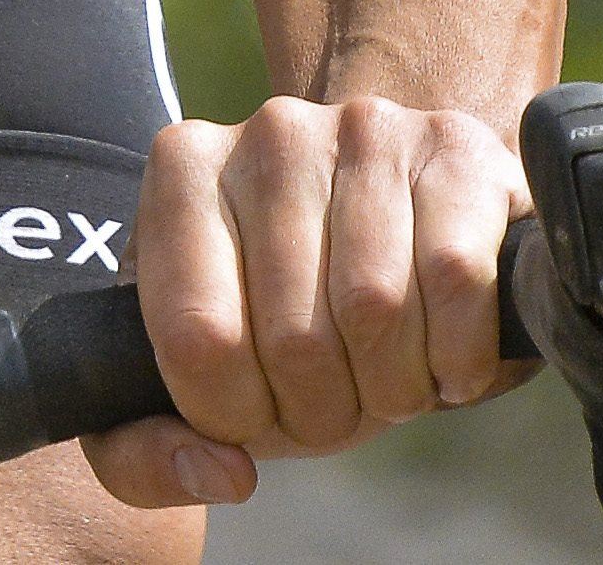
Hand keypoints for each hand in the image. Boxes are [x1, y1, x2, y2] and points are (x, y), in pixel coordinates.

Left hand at [93, 96, 529, 510]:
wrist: (394, 216)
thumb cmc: (280, 311)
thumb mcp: (190, 381)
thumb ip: (145, 452)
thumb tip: (217, 472)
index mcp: (181, 174)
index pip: (196, 338)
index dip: (236, 412)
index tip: (257, 412)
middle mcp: (266, 136)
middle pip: (293, 337)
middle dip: (322, 409)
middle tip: (336, 400)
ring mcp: (362, 130)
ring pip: (376, 309)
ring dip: (393, 386)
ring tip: (387, 377)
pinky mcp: (454, 149)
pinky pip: (456, 279)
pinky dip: (457, 355)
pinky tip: (444, 360)